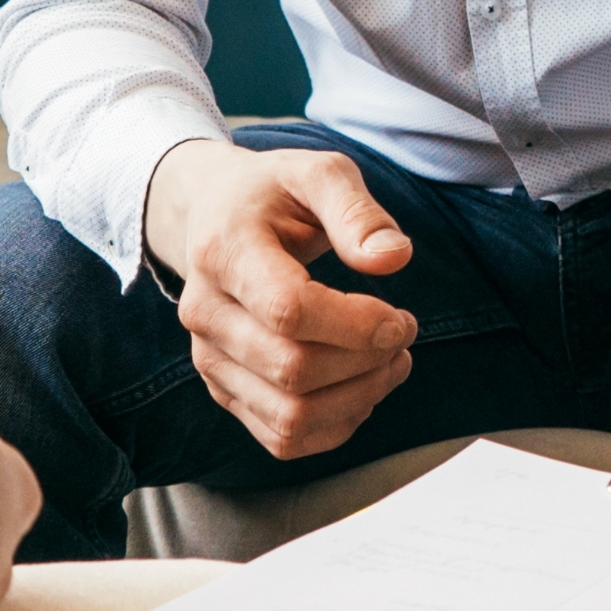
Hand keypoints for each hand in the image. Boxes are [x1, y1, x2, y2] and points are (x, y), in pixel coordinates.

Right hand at [139, 137, 422, 459]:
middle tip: (404, 332)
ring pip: (288, 418)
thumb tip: (394, 258)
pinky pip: (281, 438)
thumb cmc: (275, 193)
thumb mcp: (317, 172)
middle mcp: (205, 314)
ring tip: (392, 363)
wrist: (215, 215)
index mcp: (223, 252)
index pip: (288, 311)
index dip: (356, 326)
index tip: (401, 318)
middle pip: (293, 371)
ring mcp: (210, 359)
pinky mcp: (225, 390)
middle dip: (366, 362)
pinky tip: (362, 388)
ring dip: (357, 400)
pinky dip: (335, 426)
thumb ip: (356, 210)